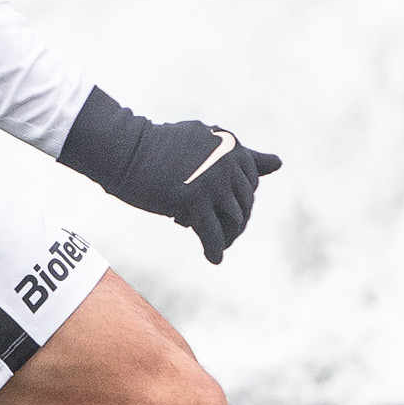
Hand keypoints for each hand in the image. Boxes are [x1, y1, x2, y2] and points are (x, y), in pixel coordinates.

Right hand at [59, 89, 283, 264]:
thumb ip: (243, 156)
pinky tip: (213, 259)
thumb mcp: (206, 145)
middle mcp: (228, 161)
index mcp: (232, 146)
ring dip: (227, 238)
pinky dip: (214, 249)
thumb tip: (280, 163)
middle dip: (236, 224)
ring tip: (217, 247)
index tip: (226, 215)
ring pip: (233, 221)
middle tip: (224, 238)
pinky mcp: (194, 200)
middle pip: (244, 205)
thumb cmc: (160, 148)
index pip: (249, 185)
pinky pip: (212, 234)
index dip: (239, 204)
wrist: (123, 149)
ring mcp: (213, 181)